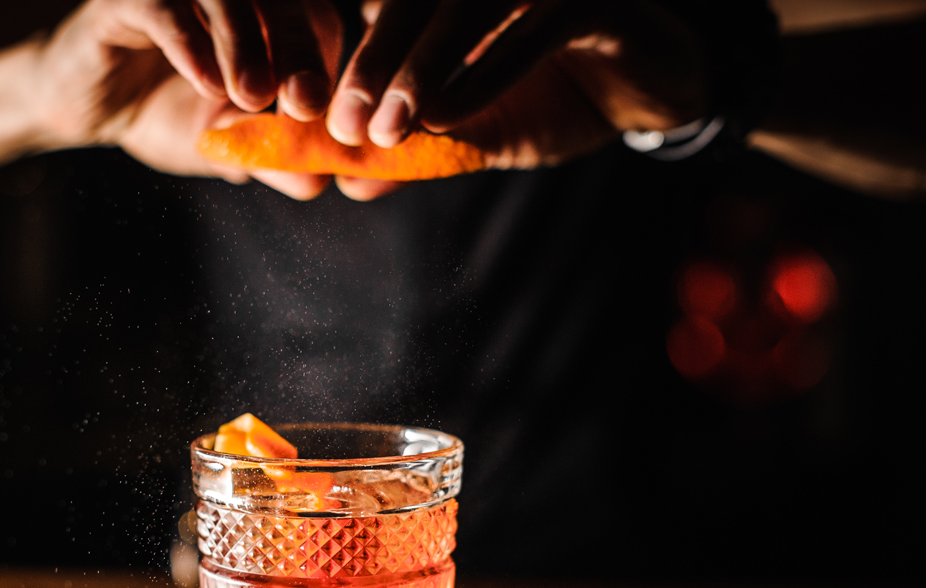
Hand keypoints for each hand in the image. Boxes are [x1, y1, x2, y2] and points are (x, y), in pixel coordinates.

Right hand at [34, 0, 342, 197]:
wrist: (86, 107)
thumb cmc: (165, 113)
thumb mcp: (223, 144)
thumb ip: (269, 158)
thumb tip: (316, 182)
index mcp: (264, 15)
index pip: (316, 22)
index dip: (328, 65)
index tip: (331, 115)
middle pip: (281, 1)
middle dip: (299, 51)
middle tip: (305, 102)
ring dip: (245, 44)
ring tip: (252, 96)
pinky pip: (164, 9)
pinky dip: (190, 45)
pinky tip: (205, 85)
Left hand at [325, 0, 708, 199]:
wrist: (650, 90)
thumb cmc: (554, 97)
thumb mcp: (478, 130)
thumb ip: (419, 149)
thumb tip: (351, 184)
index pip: (388, 7)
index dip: (352, 58)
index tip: (323, 120)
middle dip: (374, 62)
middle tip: (345, 125)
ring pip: (467, 2)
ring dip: (421, 65)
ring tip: (389, 126)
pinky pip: (534, 25)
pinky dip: (485, 72)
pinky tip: (447, 117)